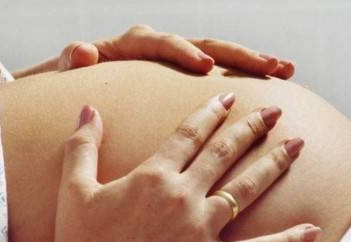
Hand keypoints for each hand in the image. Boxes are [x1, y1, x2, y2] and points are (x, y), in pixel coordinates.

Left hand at [12, 24, 293, 79]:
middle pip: (203, 44)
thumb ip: (72, 60)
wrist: (78, 86)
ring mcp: (177, 61)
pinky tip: (275, 88)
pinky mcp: (186, 77)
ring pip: (220, 57)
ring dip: (251, 64)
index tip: (204, 67)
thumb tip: (82, 51)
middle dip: (234, 55)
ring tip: (284, 71)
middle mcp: (161, 48)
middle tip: (266, 66)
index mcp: (132, 46)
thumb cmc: (71, 84)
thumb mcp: (66, 72)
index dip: (182, 52)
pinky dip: (245, 81)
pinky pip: (220, 78)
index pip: (162, 44)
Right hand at [53, 94, 319, 241]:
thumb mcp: (75, 189)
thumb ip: (83, 146)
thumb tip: (88, 110)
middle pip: (225, 153)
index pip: (190, 134)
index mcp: (154, 176)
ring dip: (273, 165)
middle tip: (275, 111)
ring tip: (297, 145)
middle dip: (251, 128)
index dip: (211, 112)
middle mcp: (184, 196)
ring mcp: (202, 230)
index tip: (229, 97)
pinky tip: (313, 230)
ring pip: (247, 190)